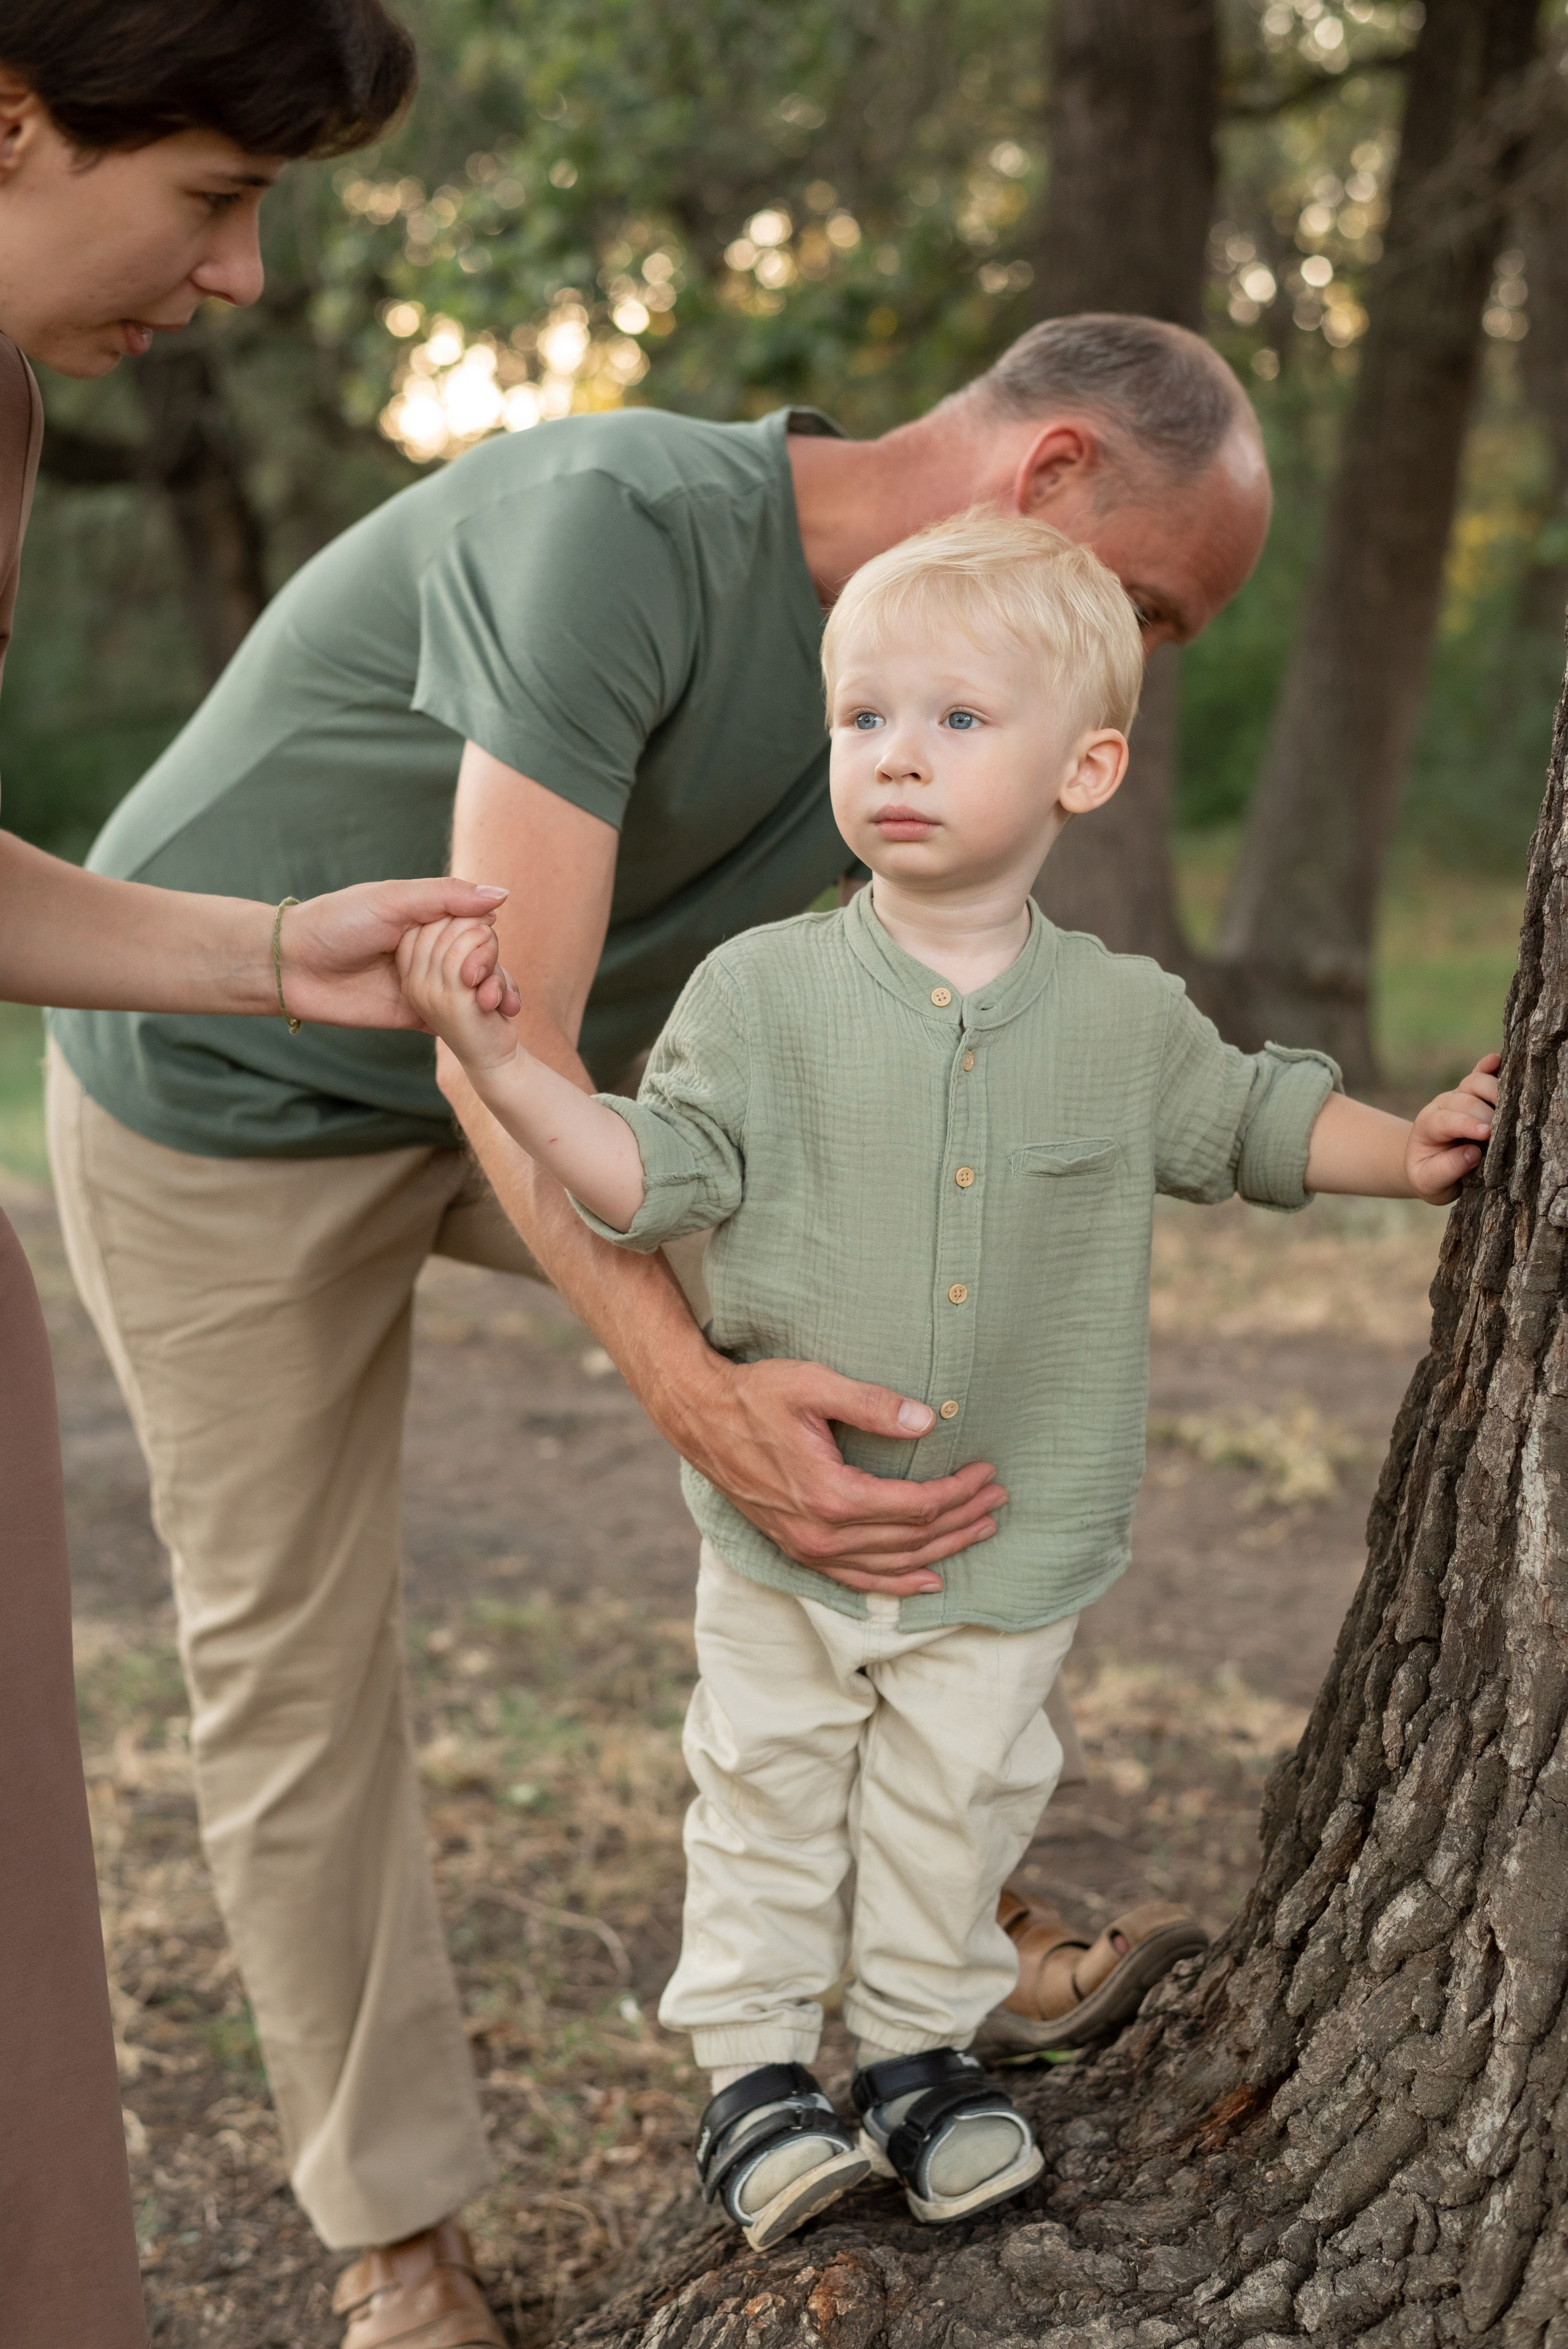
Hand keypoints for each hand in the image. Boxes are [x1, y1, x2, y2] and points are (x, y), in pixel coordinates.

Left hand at [281, 880, 521, 1029]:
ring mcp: (427, 983)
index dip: (486, 941)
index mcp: (428, 916)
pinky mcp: (419, 1016)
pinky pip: (456, 1021)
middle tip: (487, 986)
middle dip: (492, 971)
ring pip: (475, 991)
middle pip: (481, 959)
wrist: (293, 967)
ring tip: (500, 1008)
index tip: (482, 951)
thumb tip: (501, 896)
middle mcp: (431, 949)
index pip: (477, 926)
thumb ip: (446, 897)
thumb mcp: (393, 900)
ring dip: (493, 996)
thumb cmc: (337, 922)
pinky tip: (494, 1023)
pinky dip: (477, 1023)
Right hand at [395, 917, 521, 1071]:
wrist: (493, 1062)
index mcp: (410, 973)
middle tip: (492, 951)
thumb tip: (486, 910)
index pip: (426, 925)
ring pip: (457, 939)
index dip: (458, 918)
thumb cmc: (483, 1015)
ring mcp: (429, 991)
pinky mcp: (451, 1001)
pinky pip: (466, 960)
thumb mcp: (468, 975)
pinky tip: (498, 988)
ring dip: (487, 945)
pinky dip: (489, 960)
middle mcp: (414, 982)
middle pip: (440, 925)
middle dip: (475, 927)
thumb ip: (463, 949)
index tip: (482, 934)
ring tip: (497, 972)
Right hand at [674, 1355, 1007, 1595]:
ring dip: (941, 1552)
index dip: (958, 1492)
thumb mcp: (814, 1384)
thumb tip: (928, 1420)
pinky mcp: (798, 1550)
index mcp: (831, 1495)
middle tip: (998, 1499)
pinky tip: (927, 1579)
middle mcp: (821, 1534)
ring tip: (981, 1531)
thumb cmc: (757, 1394)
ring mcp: (808, 1548)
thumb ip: (872, 1403)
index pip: (916, 1506)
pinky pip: (857, 1580)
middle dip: (962, 1520)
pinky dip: (896, 1584)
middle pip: (912, 1539)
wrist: (700, 1419)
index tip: (987, 1471)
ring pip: (891, 1565)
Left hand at [1406, 1052, 1499, 1202]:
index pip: (1446, 1120)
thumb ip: (1445, 1169)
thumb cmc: (1430, 1175)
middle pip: (1464, 1099)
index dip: (1467, 1124)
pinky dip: (1489, 1066)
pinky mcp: (1472, 1093)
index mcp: (1427, 1127)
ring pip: (1474, 1083)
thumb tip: (1473, 1154)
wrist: (1428, 1165)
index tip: (1486, 1133)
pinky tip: (1497, 1060)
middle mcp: (1442, 1106)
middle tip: (1504, 1129)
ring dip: (1494, 1091)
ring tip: (1511, 1106)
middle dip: (1486, 1112)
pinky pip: (1479, 1074)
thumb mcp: (1428, 1182)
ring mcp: (1457, 1096)